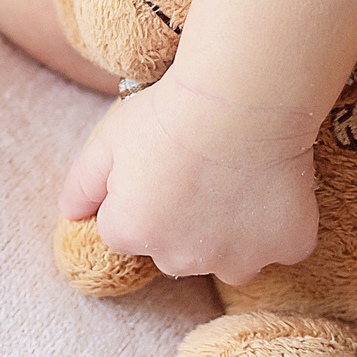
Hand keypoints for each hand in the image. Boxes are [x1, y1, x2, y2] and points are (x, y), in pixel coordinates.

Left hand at [59, 74, 319, 284]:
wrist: (243, 96)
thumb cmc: (171, 112)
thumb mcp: (108, 139)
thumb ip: (81, 183)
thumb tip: (70, 214)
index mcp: (133, 233)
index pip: (126, 231)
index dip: (142, 198)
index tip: (162, 166)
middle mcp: (181, 259)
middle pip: (177, 251)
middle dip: (183, 223)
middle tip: (200, 171)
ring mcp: (238, 259)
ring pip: (229, 257)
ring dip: (230, 232)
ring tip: (238, 177)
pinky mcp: (287, 248)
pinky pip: (281, 245)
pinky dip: (280, 223)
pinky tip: (274, 182)